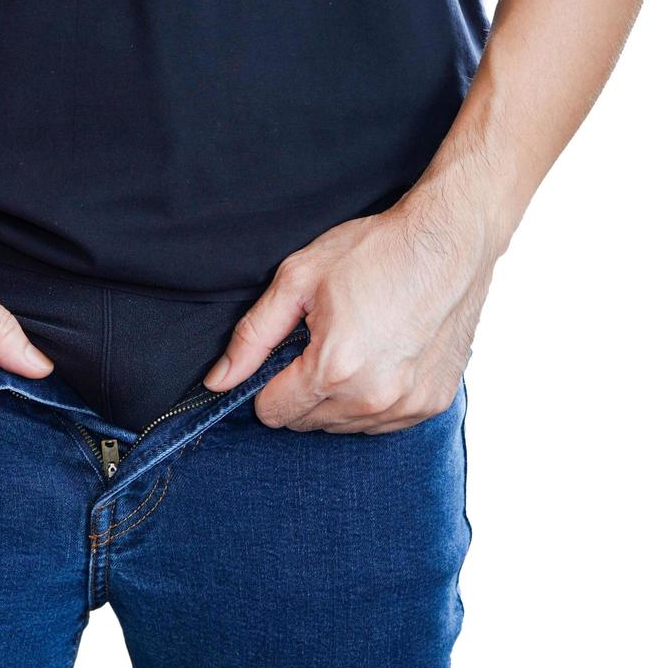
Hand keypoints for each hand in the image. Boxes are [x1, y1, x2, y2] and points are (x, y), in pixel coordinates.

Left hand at [203, 181, 501, 432]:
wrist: (451, 240)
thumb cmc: (374, 251)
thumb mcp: (297, 280)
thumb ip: (252, 336)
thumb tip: (217, 380)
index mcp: (333, 369)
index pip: (273, 413)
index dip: (270, 383)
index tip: (287, 353)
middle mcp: (372, 398)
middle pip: (307, 423)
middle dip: (303, 390)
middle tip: (323, 342)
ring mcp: (407, 405)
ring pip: (345, 427)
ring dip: (338, 398)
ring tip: (356, 346)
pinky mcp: (432, 404)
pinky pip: (383, 422)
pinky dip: (374, 399)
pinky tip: (382, 358)